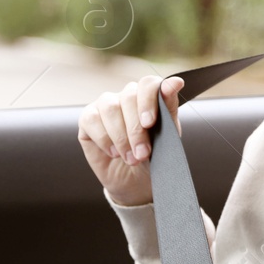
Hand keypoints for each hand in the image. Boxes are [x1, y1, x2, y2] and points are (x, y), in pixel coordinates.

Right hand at [77, 75, 184, 206]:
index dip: (148, 100)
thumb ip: (169, 108)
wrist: (137, 182)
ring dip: (121, 137)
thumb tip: (176, 81)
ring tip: (131, 158)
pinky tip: (114, 153)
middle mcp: (126, 96)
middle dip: (136, 129)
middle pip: (129, 97)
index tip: (150, 123)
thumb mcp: (168, 136)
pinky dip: (104, 139)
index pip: (148, 84)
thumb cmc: (155, 155)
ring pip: (110, 108)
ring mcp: (105, 106)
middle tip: (143, 153)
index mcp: (148, 96)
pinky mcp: (88, 119)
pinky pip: (91, 119)